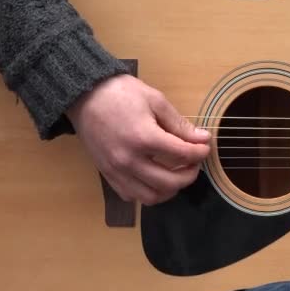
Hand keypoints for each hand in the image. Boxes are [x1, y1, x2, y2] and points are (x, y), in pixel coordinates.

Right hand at [66, 74, 210, 205]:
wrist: (84, 95)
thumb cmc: (121, 93)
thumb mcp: (155, 100)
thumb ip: (179, 124)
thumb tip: (202, 139)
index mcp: (144, 138)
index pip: (183, 155)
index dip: (200, 152)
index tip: (205, 147)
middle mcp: (130, 159)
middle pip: (170, 183)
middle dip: (189, 175)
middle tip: (194, 164)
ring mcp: (116, 170)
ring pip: (150, 197)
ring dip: (169, 190)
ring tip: (176, 174)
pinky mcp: (106, 174)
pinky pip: (130, 196)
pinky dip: (147, 193)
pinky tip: (154, 179)